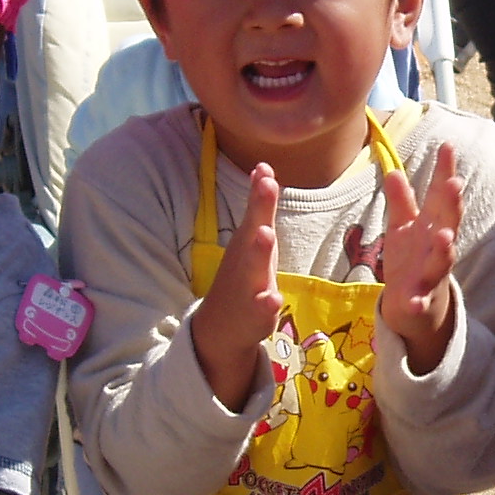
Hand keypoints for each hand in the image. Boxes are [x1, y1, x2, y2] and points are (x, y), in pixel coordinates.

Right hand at [189, 161, 283, 410]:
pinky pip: (259, 309)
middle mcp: (245, 260)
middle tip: (266, 186)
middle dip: (259, 210)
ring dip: (259, 252)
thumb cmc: (244, 275)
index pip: (255, 212)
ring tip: (266, 234)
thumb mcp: (252, 239)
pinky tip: (273, 298)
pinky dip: (266, 303)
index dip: (260, 191)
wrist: (221, 326)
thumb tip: (264, 169)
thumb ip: (260, 207)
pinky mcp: (253, 315)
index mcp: (247, 242)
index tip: (264, 168)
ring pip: (254, 269)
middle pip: (252, 232)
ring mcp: (247, 287)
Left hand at [378, 144, 462, 373]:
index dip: (444, 172)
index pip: (440, 195)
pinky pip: (421, 300)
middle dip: (452, 205)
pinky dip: (418, 301)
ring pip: (442, 260)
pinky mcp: (421, 298)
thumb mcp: (404, 227)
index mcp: (433, 225)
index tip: (447, 146)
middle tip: (454, 184)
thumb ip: (401, 202)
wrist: (414, 304)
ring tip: (445, 238)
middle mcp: (438, 246)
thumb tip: (394, 170)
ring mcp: (432, 272)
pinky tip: (413, 302)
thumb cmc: (412, 258)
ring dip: (444, 249)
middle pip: (448, 222)